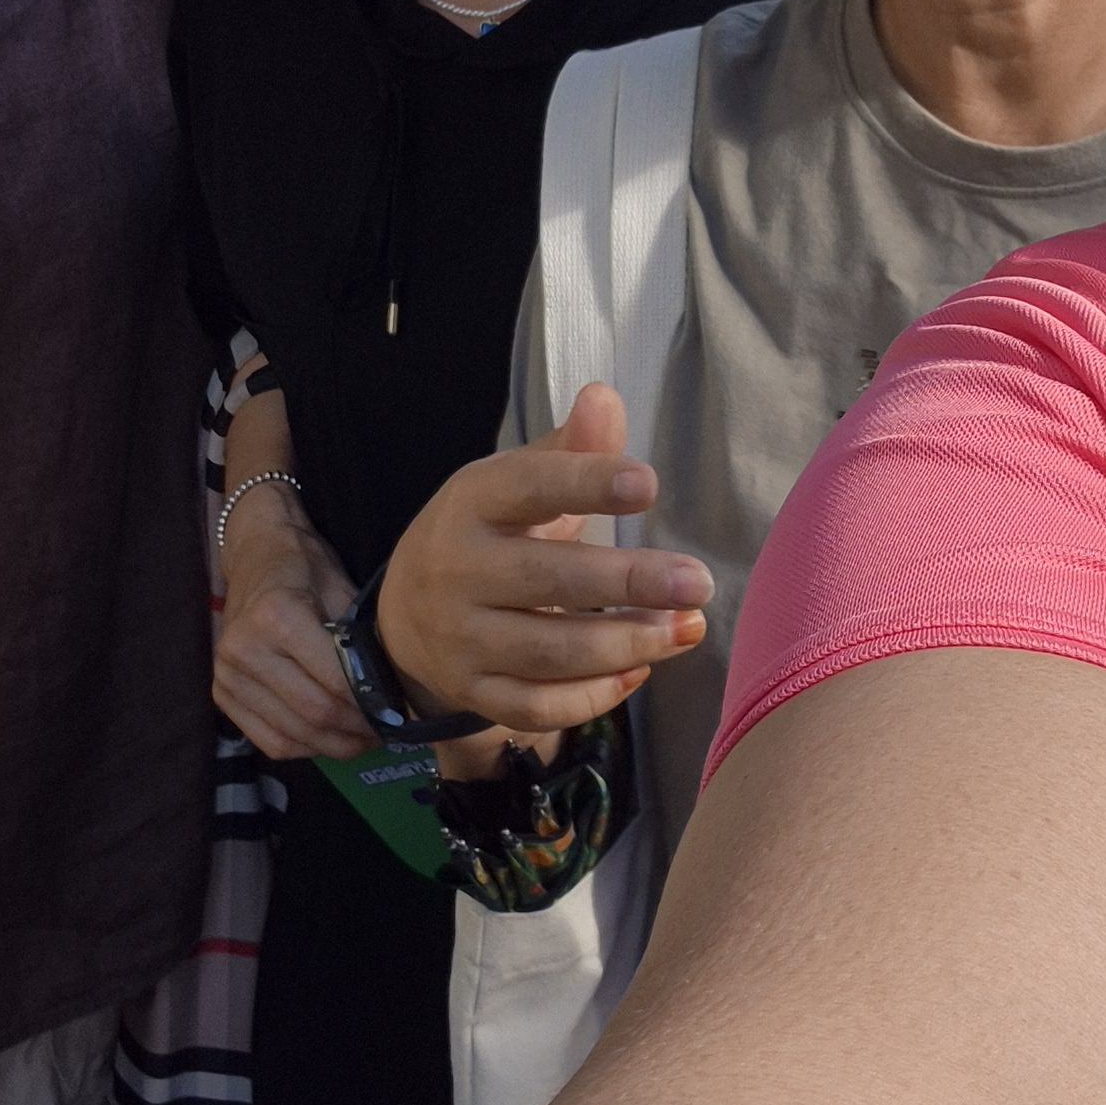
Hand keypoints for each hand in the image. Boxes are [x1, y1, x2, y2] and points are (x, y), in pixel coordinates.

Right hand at [215, 481, 367, 760]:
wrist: (255, 555)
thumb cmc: (306, 567)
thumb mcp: (343, 590)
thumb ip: (361, 642)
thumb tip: (393, 696)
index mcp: (277, 616)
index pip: (335, 681)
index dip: (371, 706)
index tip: (398, 714)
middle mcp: (245, 649)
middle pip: (313, 713)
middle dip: (356, 730)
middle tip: (386, 731)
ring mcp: (226, 675)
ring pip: (292, 735)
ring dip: (334, 746)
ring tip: (363, 739)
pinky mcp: (221, 693)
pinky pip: (268, 741)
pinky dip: (305, 748)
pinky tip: (329, 739)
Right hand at [374, 382, 713, 736]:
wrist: (407, 615)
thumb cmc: (487, 534)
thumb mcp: (514, 482)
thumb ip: (570, 449)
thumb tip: (605, 397)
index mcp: (473, 503)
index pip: (529, 488)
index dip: (587, 483)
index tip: (649, 484)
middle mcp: (459, 571)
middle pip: (548, 580)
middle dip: (629, 582)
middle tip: (698, 583)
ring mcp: (462, 639)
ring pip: (550, 652)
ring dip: (627, 643)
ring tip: (686, 627)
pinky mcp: (474, 692)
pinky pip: (537, 706)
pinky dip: (594, 696)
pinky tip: (641, 671)